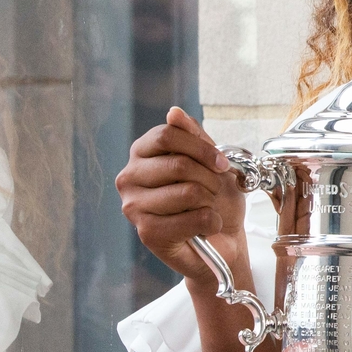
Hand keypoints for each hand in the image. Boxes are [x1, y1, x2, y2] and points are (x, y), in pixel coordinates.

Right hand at [115, 107, 246, 288]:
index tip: (222, 164)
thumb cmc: (214, 198)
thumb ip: (194, 137)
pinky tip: (204, 228)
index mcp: (141, 153)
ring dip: (211, 202)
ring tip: (207, 208)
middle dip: (210, 179)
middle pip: (179, 164)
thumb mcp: (210, 161)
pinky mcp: (147, 233)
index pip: (167, 134)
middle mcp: (128, 178)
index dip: (202, 148)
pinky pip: (195, 218)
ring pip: (189, 192)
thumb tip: (174, 112)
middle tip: (214, 191)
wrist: (222, 239)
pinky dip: (212, 222)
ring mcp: (133, 206)